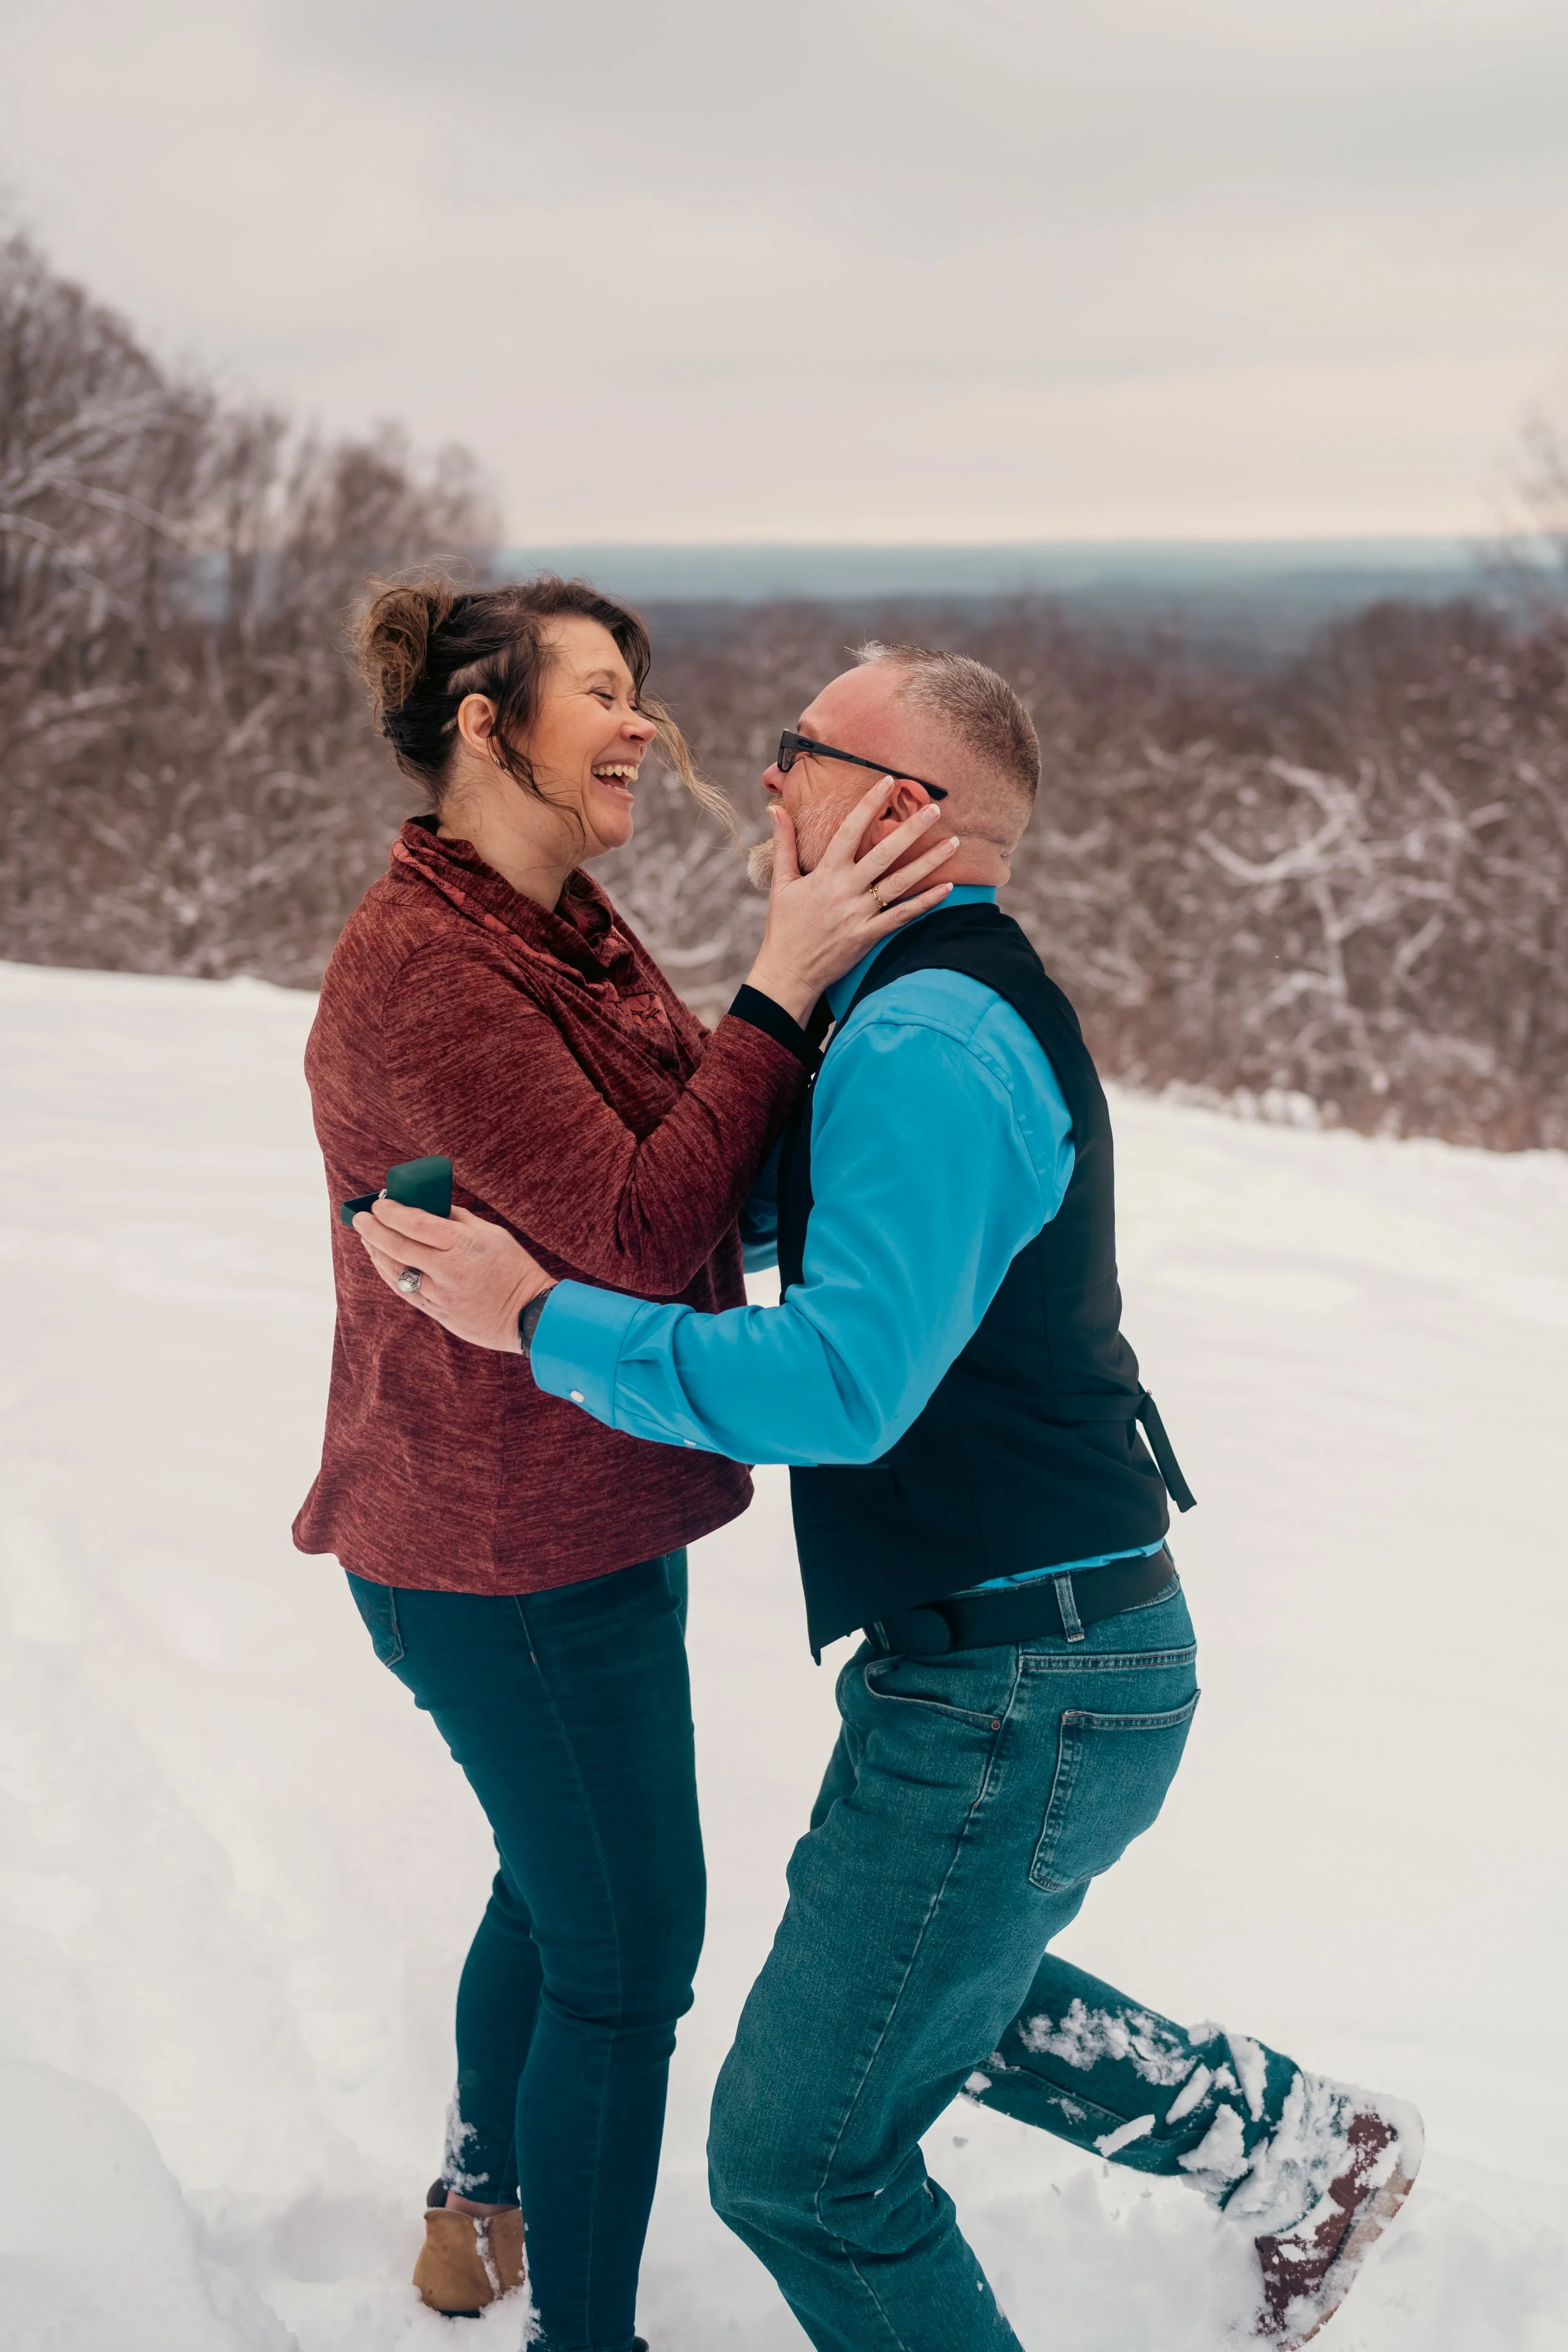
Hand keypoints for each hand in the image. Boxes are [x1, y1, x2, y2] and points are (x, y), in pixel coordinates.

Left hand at [353, 1197, 553, 1352]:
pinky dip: (389, 1274)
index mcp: (463, 1244)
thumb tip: (427, 1206)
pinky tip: (382, 1263)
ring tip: (367, 1238)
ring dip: (376, 1253)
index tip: (379, 1203)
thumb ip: (457, 1219)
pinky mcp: (438, 1313)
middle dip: (373, 1229)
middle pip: (398, 1246)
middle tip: (359, 1217)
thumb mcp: (491, 1233)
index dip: (391, 1211)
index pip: (415, 1223)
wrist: (529, 1314)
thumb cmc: (513, 1267)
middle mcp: (448, 1270)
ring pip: (396, 1271)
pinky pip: (406, 1291)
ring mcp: (441, 1295)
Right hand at [746, 778, 958, 1023]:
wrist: (788, 972)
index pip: (849, 830)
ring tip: (953, 844)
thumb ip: (783, 844)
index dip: (868, 805)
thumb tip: (775, 809)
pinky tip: (947, 888)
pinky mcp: (869, 935)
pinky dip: (925, 902)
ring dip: (928, 863)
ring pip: (900, 883)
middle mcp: (845, 890)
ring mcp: (859, 914)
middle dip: (911, 829)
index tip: (888, 782)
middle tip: (935, 809)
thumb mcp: (781, 883)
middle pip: (883, 853)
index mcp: (824, 873)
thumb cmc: (784, 926)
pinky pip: (903, 916)